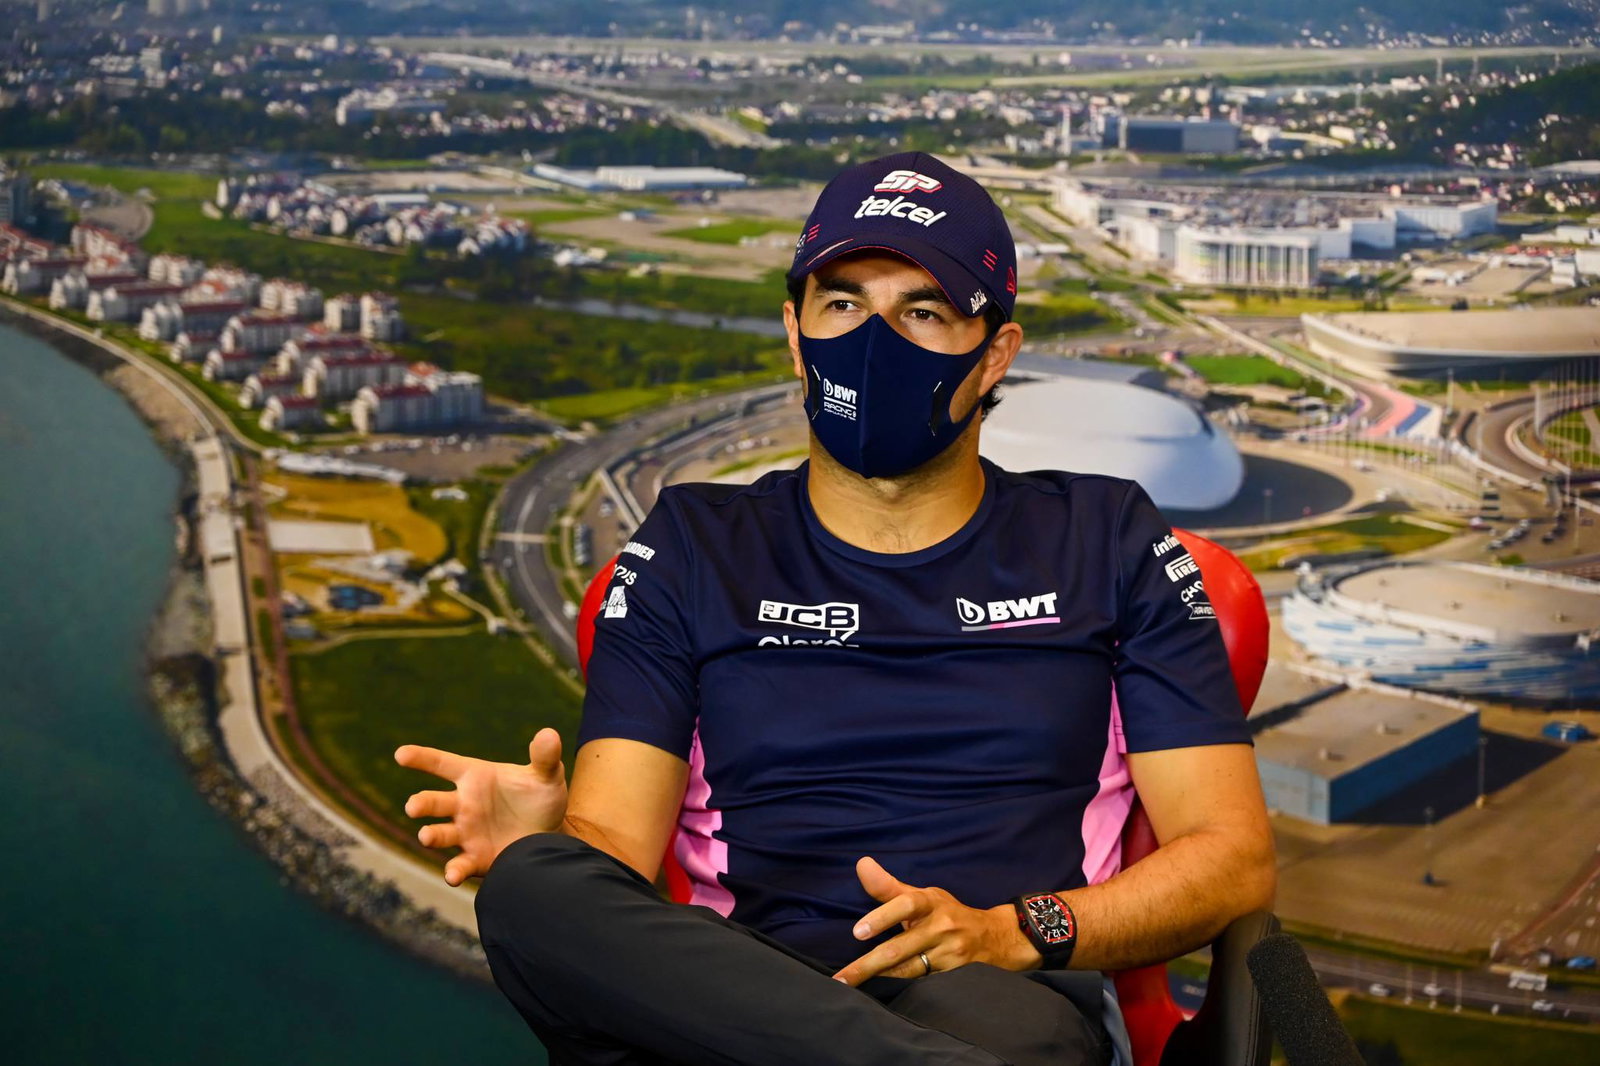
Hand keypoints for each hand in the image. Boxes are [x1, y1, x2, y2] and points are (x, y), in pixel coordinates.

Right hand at [395, 727, 568, 886]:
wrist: (551, 835)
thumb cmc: (542, 798)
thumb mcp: (547, 775)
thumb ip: (545, 756)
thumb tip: (549, 734)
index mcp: (475, 777)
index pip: (442, 764)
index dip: (422, 758)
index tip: (401, 754)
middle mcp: (463, 804)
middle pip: (433, 801)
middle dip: (421, 803)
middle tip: (414, 806)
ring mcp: (465, 833)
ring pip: (439, 833)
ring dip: (430, 835)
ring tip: (427, 836)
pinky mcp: (475, 859)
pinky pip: (458, 865)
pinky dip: (453, 871)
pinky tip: (452, 875)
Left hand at [829, 857, 1040, 985]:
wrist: (995, 937)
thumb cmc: (947, 914)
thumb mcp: (923, 896)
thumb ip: (888, 886)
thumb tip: (861, 864)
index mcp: (931, 902)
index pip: (906, 904)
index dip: (883, 917)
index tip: (858, 932)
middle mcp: (942, 926)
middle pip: (901, 947)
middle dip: (868, 964)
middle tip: (841, 978)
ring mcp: (950, 953)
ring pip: (910, 969)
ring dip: (879, 978)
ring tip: (850, 986)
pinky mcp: (956, 975)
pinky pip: (923, 982)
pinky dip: (902, 985)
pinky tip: (882, 990)